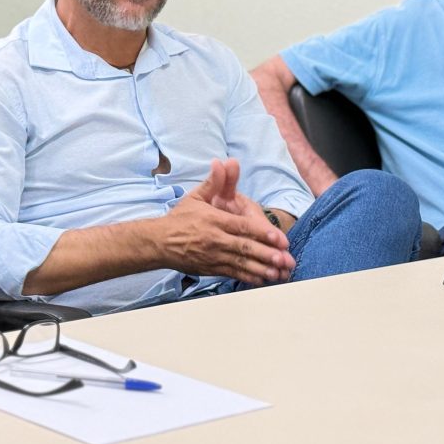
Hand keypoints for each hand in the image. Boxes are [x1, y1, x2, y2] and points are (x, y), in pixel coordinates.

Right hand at [161, 159, 294, 284]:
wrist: (159, 242)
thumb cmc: (180, 218)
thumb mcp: (196, 196)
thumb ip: (214, 182)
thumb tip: (222, 162)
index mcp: (214, 220)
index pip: (241, 227)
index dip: (262, 233)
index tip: (279, 239)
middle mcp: (215, 239)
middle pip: (244, 247)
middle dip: (267, 254)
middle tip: (285, 259)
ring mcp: (213, 256)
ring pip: (241, 263)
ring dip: (262, 269)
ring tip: (279, 273)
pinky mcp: (211, 269)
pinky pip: (233, 273)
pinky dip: (249, 278)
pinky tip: (263, 280)